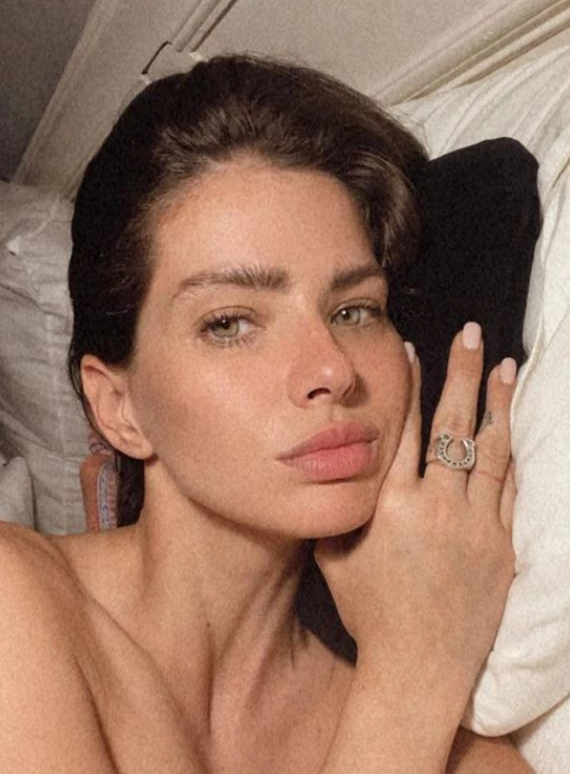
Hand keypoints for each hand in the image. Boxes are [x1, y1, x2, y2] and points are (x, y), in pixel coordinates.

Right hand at [316, 323, 516, 696]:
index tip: (416, 351)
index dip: (409, 385)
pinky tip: (511, 427)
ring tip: (503, 366)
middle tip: (470, 334)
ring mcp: (473, 524)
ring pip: (489, 449)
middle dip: (461, 373)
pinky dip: (509, 453)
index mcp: (389, 505)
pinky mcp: (500, 545)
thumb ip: (339, 507)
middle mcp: (434, 506)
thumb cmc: (370, 613)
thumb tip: (336, 466)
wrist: (418, 666)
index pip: (402, 429)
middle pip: (451, 425)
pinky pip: (508, 488)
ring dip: (496, 403)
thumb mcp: (335, 555)